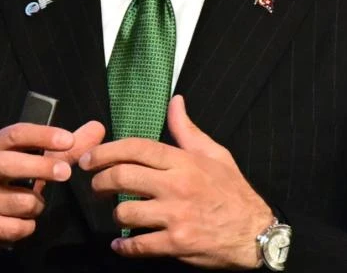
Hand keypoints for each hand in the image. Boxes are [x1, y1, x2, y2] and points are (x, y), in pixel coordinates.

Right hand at [0, 120, 104, 271]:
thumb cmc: (3, 187)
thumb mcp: (26, 164)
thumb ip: (62, 150)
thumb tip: (97, 128)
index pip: (15, 134)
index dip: (42, 135)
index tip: (68, 140)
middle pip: (8, 164)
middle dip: (40, 167)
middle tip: (66, 173)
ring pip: (20, 202)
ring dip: (36, 207)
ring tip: (30, 206)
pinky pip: (16, 227)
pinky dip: (26, 227)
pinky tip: (16, 223)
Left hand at [78, 96, 272, 268]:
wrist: (257, 233)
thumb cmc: (233, 191)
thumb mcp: (215, 154)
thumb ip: (187, 130)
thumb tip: (175, 102)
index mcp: (183, 162)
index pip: (136, 148)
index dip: (106, 151)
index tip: (89, 158)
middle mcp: (177, 186)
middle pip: (122, 177)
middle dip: (100, 181)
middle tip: (95, 186)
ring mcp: (176, 216)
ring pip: (125, 212)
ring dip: (114, 214)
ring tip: (117, 214)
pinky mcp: (177, 243)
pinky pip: (138, 245)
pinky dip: (124, 246)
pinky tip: (121, 244)